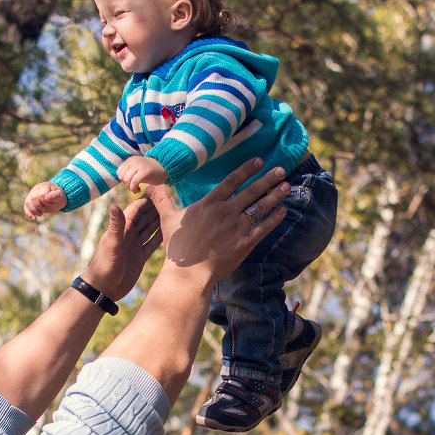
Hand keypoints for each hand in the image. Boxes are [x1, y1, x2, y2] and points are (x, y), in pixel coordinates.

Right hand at [24, 182, 67, 219]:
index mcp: (44, 186)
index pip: (41, 195)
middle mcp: (36, 189)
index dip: (46, 202)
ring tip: (41, 214)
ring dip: (34, 210)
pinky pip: (26, 207)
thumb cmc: (58, 196)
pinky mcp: (29, 201)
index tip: (51, 202)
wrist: (56, 197)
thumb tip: (46, 197)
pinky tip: (33, 218)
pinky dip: (28, 213)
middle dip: (40, 206)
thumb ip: (55, 196)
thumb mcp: (60, 196)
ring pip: (28, 203)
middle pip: (33, 199)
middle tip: (47, 206)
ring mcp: (31, 194)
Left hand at [81, 197, 162, 301]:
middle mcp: (129, 235)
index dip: (146, 200)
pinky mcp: (140, 257)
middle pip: (145, 217)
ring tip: (174, 211)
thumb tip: (113, 204)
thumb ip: (115, 225)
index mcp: (122, 229)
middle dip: (156, 207)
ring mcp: (135, 246)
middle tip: (171, 197)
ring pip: (150, 229)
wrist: (104, 288)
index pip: (136, 209)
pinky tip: (170, 232)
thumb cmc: (104, 266)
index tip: (158, 189)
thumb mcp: (112, 244)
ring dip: (160, 221)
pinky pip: (152, 244)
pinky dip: (160, 237)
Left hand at [117, 156, 168, 192]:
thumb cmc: (151, 171)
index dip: (123, 180)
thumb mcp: (138, 169)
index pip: (119, 172)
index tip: (131, 183)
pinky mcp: (145, 171)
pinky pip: (134, 182)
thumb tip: (121, 179)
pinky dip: (134, 189)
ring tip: (136, 189)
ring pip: (126, 179)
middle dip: (126, 184)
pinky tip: (139, 190)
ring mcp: (139, 165)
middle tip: (134, 187)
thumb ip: (129, 172)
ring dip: (130, 188)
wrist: (166, 167)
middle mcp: (133, 161)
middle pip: (122, 176)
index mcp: (130, 160)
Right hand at [144, 158, 288, 280]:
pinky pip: (263, 227)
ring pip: (260, 207)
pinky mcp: (245, 243)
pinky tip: (283, 210)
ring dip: (274, 195)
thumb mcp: (167, 220)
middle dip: (267, 179)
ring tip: (286, 185)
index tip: (259, 161)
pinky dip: (274, 218)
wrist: (188, 273)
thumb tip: (148, 186)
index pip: (231, 181)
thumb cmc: (177, 248)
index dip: (246, 170)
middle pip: (250, 191)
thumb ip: (162, 200)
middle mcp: (225, 212)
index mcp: (208, 204)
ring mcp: (236, 227)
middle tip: (281, 170)